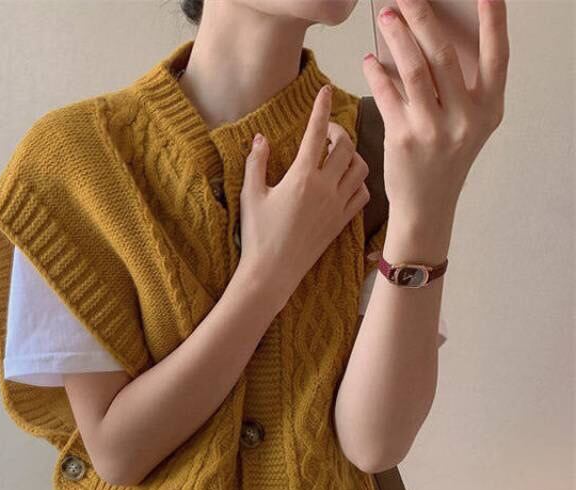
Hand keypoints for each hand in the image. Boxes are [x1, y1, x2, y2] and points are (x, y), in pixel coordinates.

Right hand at [235, 84, 370, 310]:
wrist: (272, 274)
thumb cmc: (257, 236)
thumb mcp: (251, 196)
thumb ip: (256, 163)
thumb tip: (260, 137)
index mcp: (300, 177)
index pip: (316, 133)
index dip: (322, 108)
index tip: (326, 91)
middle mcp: (324, 188)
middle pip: (345, 145)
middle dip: (339, 131)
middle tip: (328, 132)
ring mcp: (337, 206)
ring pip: (360, 167)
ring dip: (352, 155)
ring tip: (339, 155)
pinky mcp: (341, 222)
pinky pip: (362, 193)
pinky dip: (359, 181)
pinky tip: (346, 181)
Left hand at [363, 0, 508, 227]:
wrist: (427, 205)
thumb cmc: (445, 159)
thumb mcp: (467, 126)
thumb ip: (460, 89)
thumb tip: (431, 39)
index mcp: (489, 110)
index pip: (497, 57)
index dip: (494, 22)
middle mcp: (464, 119)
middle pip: (443, 56)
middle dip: (423, 19)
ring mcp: (433, 130)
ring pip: (413, 70)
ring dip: (397, 38)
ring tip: (387, 17)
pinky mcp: (403, 139)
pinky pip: (387, 94)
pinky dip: (377, 72)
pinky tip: (370, 60)